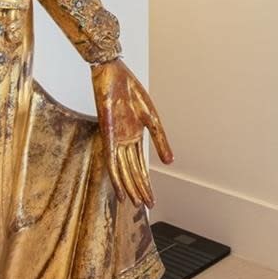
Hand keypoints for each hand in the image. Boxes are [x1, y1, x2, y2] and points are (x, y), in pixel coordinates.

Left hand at [92, 60, 172, 206]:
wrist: (113, 73)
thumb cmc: (130, 91)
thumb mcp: (152, 118)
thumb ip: (160, 140)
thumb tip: (170, 163)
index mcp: (134, 137)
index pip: (140, 166)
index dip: (146, 183)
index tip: (152, 200)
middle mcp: (124, 141)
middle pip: (132, 171)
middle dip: (140, 189)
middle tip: (147, 206)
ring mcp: (115, 139)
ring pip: (122, 169)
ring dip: (129, 186)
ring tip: (135, 202)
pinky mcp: (107, 133)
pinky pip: (109, 159)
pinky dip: (114, 175)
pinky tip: (118, 188)